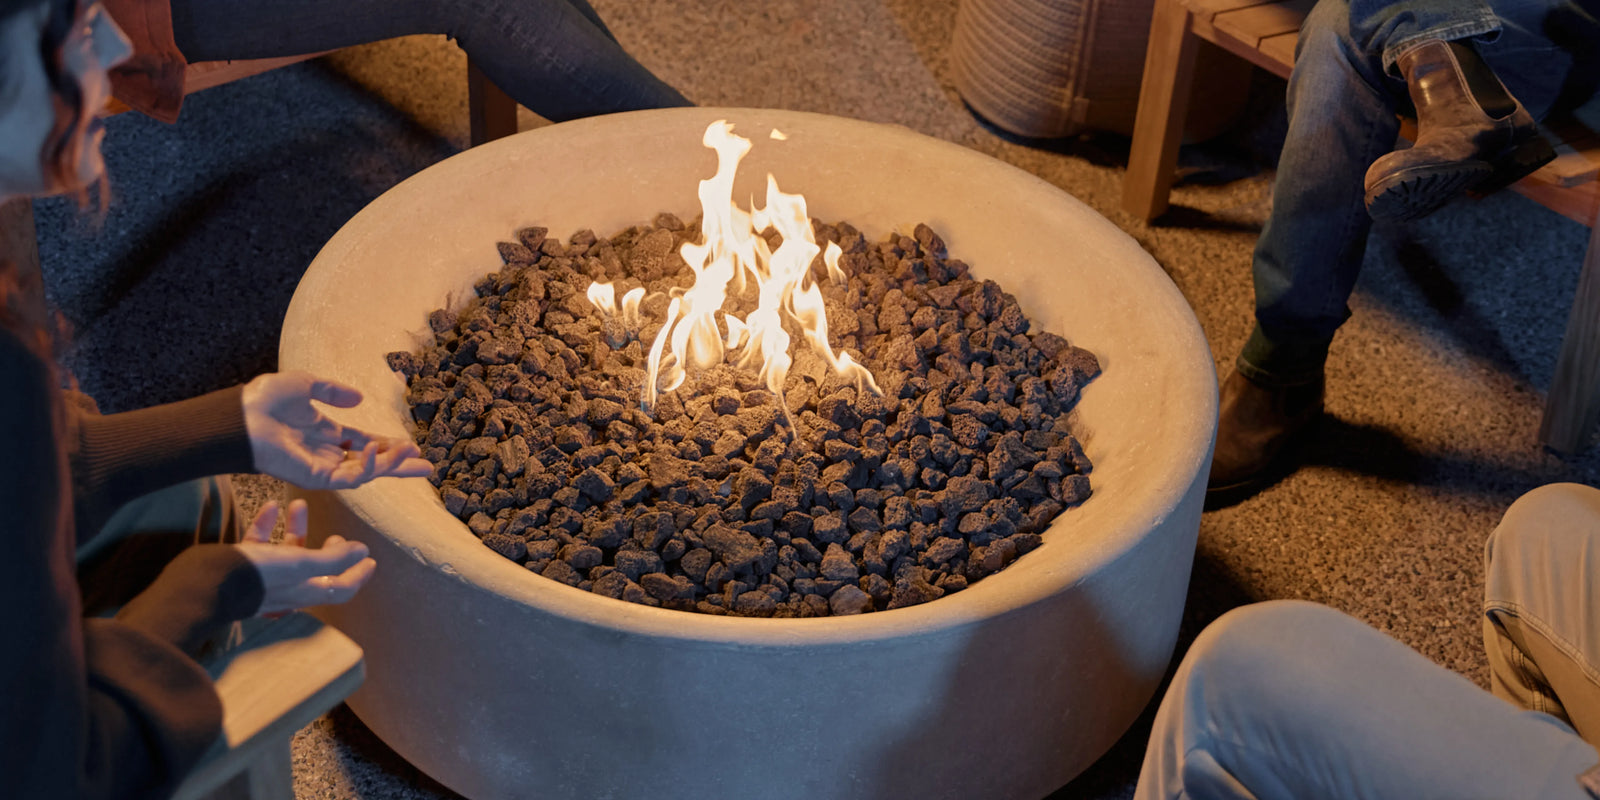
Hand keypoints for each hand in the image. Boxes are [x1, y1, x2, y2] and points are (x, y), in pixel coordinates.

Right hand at [237, 499, 375, 615]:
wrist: (206, 582)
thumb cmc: (259, 575)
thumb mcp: (301, 564)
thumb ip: (333, 559)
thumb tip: (363, 552)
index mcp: (305, 591)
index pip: (340, 589)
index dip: (358, 575)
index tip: (370, 559)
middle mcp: (287, 586)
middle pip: (317, 570)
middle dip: (330, 551)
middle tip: (336, 537)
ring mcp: (265, 575)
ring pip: (288, 550)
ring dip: (297, 527)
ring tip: (300, 503)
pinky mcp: (243, 563)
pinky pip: (260, 541)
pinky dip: (267, 524)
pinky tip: (269, 506)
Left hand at [243, 371, 430, 489]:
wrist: (242, 416)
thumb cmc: (265, 400)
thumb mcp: (305, 385)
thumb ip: (333, 391)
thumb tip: (359, 399)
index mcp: (324, 434)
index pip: (363, 443)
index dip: (387, 445)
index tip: (411, 445)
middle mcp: (326, 454)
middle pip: (371, 464)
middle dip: (399, 466)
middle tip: (426, 468)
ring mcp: (322, 468)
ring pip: (366, 472)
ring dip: (391, 464)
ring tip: (412, 454)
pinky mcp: (317, 478)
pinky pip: (351, 477)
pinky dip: (369, 466)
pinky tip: (379, 450)